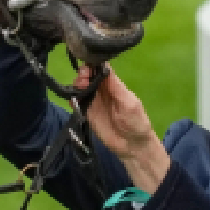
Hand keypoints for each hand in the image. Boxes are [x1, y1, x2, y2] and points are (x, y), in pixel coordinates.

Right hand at [80, 67, 169, 192]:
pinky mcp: (87, 114)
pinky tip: (74, 100)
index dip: (93, 64)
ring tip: (79, 87)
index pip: (101, 69)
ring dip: (77, 84)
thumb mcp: (129, 103)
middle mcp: (102, 91)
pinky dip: (73, 100)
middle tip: (83, 78)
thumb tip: (105, 67)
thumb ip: (116, 87)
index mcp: (114, 85)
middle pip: (88, 76)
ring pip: (81, 87)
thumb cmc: (136, 122)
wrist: (132, 146)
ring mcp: (94, 102)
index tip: (88, 65)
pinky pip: (77, 104)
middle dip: (83, 73)